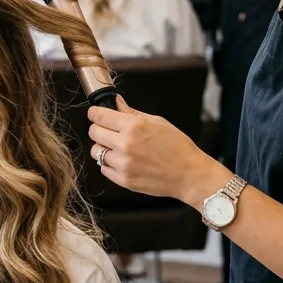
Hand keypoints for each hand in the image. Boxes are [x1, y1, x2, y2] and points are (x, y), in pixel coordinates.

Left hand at [88, 98, 225, 207]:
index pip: (98, 115)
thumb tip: (116, 103)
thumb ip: (132, 113)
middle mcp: (125, 144)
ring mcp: (123, 163)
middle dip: (99, 129)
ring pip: (95, 151)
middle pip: (93, 132)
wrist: (189, 174)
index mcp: (133, 126)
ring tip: (118, 148)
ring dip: (103, 148)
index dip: (96, 113)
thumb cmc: (178, 147)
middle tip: (109, 131)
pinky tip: (124, 161)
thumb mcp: (157, 122)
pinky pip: (103, 169)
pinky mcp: (123, 180)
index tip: (97, 114)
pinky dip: (110, 164)